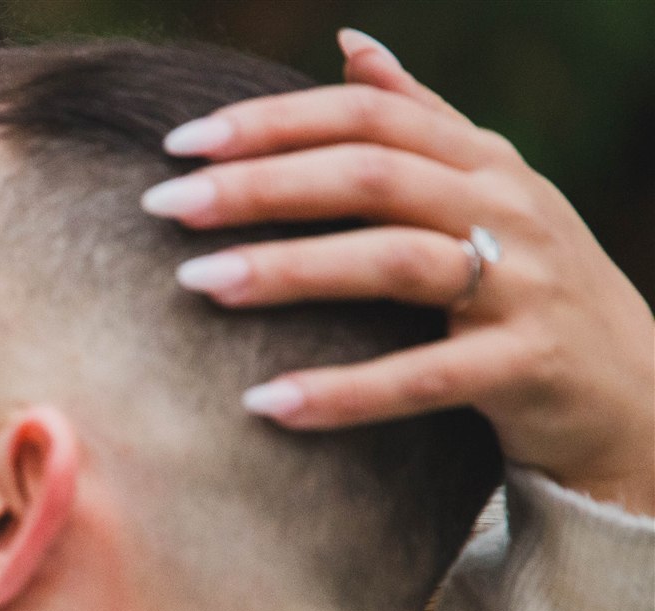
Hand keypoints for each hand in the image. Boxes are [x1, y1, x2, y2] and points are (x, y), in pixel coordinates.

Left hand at [141, 29, 654, 516]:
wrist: (629, 388)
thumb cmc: (528, 283)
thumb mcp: (484, 189)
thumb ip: (419, 119)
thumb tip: (351, 45)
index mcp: (481, 161)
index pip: (367, 118)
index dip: (273, 123)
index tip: (180, 144)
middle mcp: (505, 208)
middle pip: (370, 176)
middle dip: (259, 187)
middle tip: (163, 206)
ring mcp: (522, 285)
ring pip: (394, 262)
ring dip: (288, 270)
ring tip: (197, 284)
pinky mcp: (524, 365)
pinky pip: (424, 377)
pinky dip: (344, 390)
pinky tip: (265, 404)